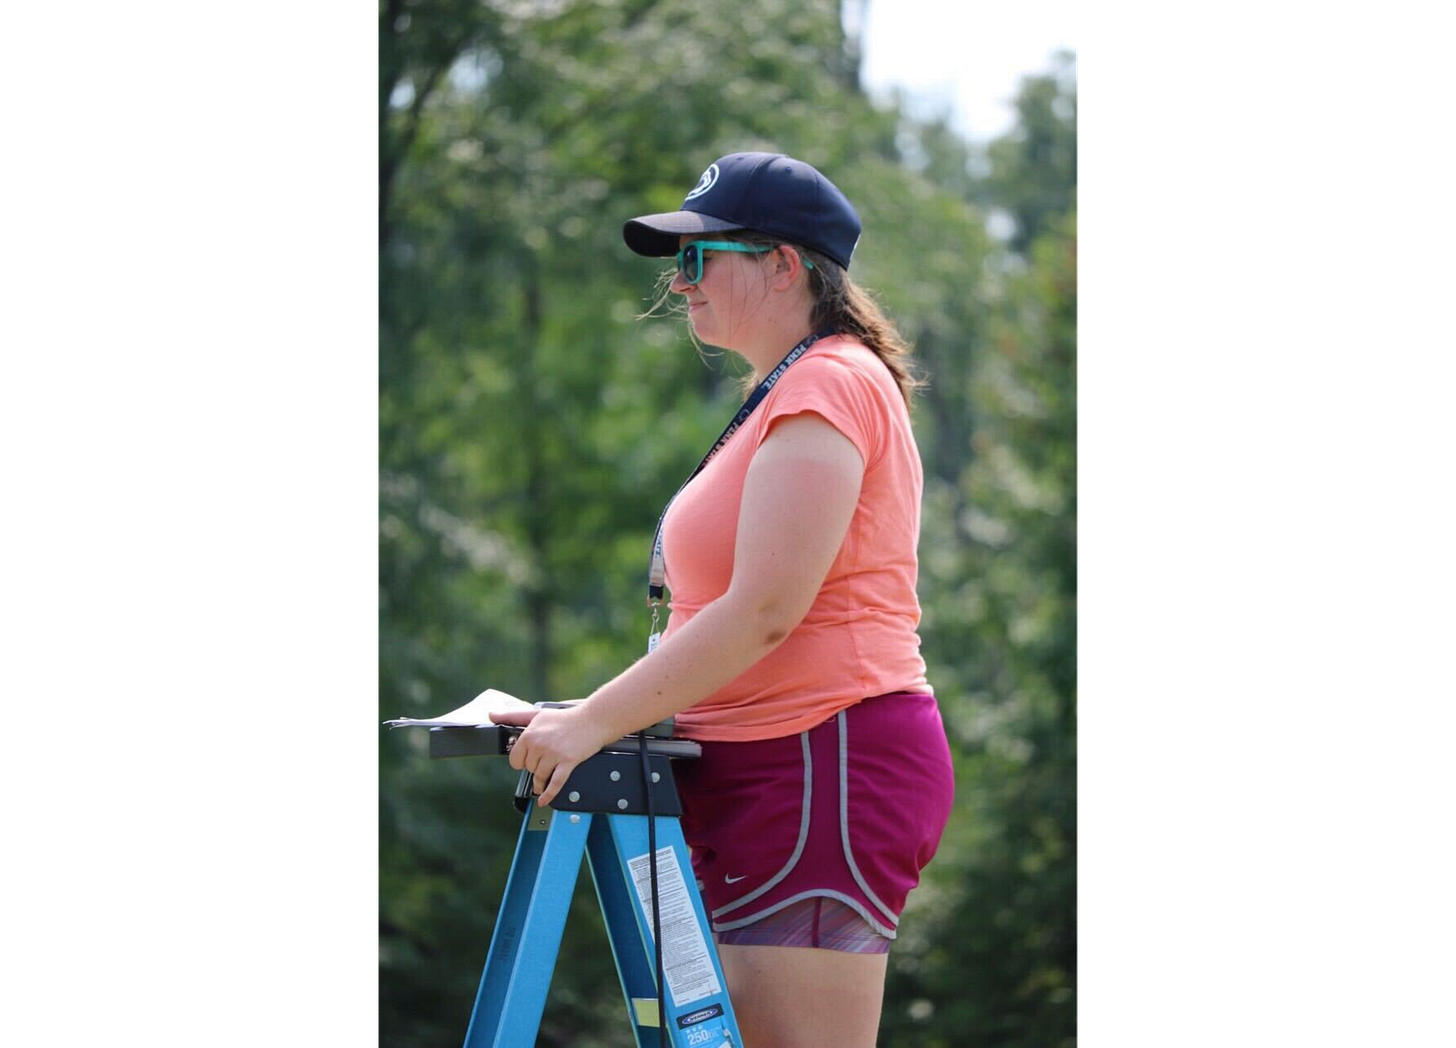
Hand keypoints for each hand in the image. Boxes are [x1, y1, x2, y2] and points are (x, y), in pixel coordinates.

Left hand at [489, 704, 607, 806]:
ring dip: (542, 782)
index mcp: (530, 734)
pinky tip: (544, 799)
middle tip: (544, 763)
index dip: (522, 762)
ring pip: (540, 777)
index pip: (516, 760)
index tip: (529, 760)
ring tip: (545, 779)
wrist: (592, 720)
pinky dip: (549, 794)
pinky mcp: (568, 762)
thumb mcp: (537, 714)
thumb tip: (492, 715)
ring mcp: (554, 754)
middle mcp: (539, 744)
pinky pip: (555, 783)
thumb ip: (513, 716)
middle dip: (535, 769)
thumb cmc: (565, 718)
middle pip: (529, 769)